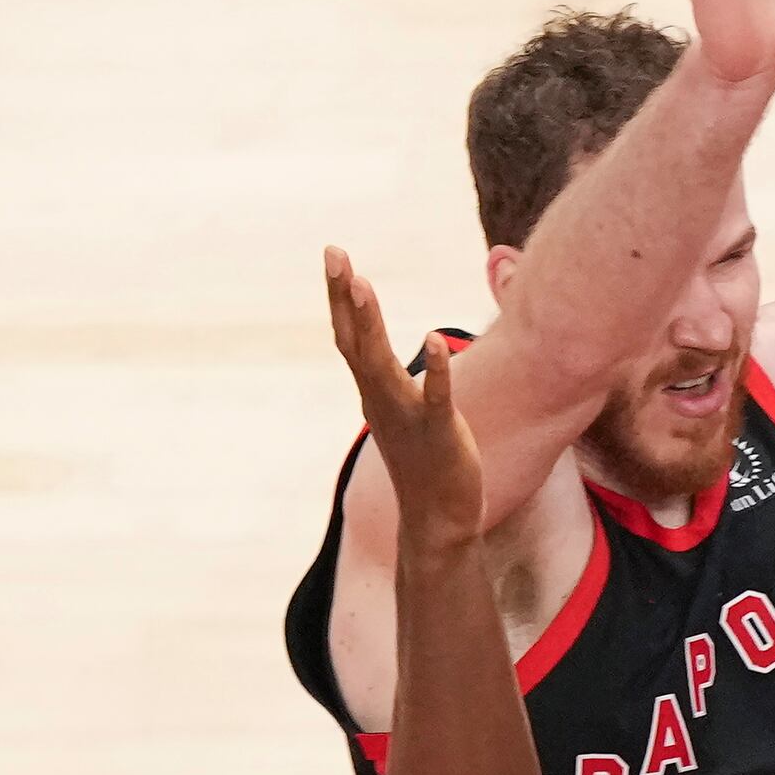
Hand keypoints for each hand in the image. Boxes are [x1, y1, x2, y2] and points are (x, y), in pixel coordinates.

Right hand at [326, 247, 480, 549]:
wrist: (437, 520)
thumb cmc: (424, 460)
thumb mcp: (402, 409)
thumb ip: (388, 378)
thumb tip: (376, 348)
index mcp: (374, 391)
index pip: (350, 336)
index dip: (340, 296)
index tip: (334, 255)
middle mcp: (381, 400)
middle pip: (355, 340)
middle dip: (344, 296)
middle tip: (333, 254)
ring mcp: (408, 416)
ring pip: (382, 364)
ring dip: (371, 323)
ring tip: (363, 283)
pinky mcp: (440, 433)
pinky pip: (435, 397)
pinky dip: (433, 369)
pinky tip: (431, 338)